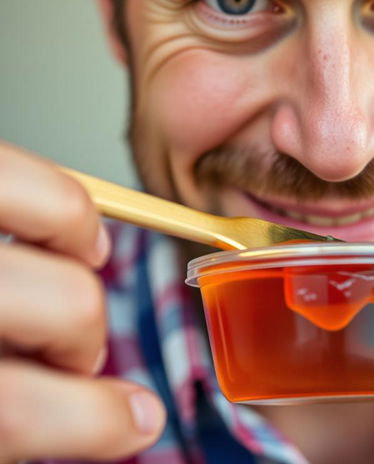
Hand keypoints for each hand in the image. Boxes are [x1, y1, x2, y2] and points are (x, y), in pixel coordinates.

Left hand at [0, 142, 165, 462]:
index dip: (94, 424)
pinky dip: (56, 200)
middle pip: (68, 305)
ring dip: (80, 254)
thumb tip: (124, 421)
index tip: (134, 423)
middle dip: (84, 339)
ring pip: (61, 214)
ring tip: (67, 271)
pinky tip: (47, 226)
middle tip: (73, 355)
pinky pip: (23, 173)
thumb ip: (16, 409)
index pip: (20, 413)